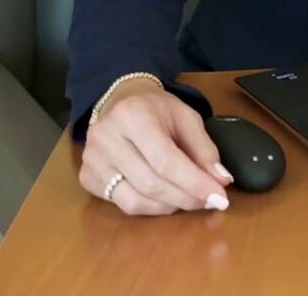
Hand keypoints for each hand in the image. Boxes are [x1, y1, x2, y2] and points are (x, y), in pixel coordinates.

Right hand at [80, 80, 233, 215]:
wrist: (120, 100)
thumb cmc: (155, 109)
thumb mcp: (186, 117)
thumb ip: (204, 148)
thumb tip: (221, 181)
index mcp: (132, 116)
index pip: (166, 161)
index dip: (195, 184)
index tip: (220, 198)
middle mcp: (106, 138)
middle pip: (151, 184)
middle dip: (186, 198)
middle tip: (209, 201)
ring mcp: (92, 160)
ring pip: (134, 201)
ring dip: (169, 207)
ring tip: (188, 200)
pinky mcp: (86, 177)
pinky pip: (121, 204)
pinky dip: (149, 208)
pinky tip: (163, 198)